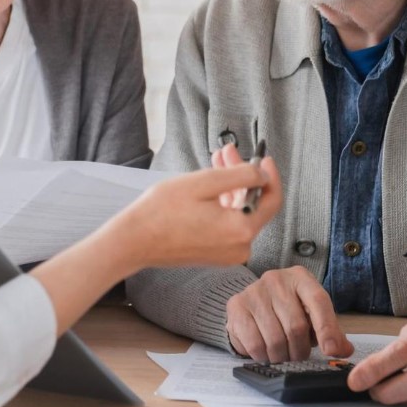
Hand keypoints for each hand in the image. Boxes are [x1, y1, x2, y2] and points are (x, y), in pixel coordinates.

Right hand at [110, 158, 282, 269]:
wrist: (134, 241)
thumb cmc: (163, 211)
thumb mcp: (203, 183)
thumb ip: (240, 175)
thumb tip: (263, 174)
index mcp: (241, 229)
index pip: (272, 200)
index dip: (270, 175)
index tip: (264, 157)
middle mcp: (240, 247)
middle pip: (253, 204)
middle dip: (243, 175)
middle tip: (227, 151)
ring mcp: (228, 254)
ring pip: (240, 213)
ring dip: (231, 187)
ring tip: (216, 161)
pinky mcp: (216, 254)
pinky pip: (229, 224)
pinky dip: (223, 204)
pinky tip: (210, 186)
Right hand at [225, 266, 351, 362]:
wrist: (254, 303)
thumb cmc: (289, 310)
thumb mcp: (312, 316)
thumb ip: (331, 332)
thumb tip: (343, 350)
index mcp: (301, 278)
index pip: (318, 301)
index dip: (327, 329)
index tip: (331, 351)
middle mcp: (276, 279)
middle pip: (296, 326)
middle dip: (300, 351)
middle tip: (299, 356)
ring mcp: (254, 291)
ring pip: (275, 339)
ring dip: (281, 356)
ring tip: (282, 354)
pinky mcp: (236, 306)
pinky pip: (254, 343)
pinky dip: (263, 356)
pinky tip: (265, 352)